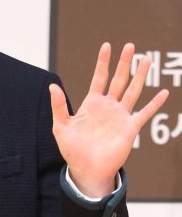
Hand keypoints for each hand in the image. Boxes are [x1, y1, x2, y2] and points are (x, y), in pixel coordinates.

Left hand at [49, 42, 169, 196]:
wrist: (87, 170)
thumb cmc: (73, 150)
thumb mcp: (61, 126)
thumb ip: (58, 106)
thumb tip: (53, 86)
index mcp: (92, 104)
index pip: (99, 78)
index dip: (103, 62)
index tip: (107, 46)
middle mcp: (108, 107)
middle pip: (118, 79)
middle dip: (124, 63)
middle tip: (131, 45)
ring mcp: (120, 116)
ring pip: (132, 91)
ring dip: (140, 75)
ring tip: (146, 59)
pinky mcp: (130, 128)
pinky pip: (145, 113)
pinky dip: (154, 103)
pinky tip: (164, 93)